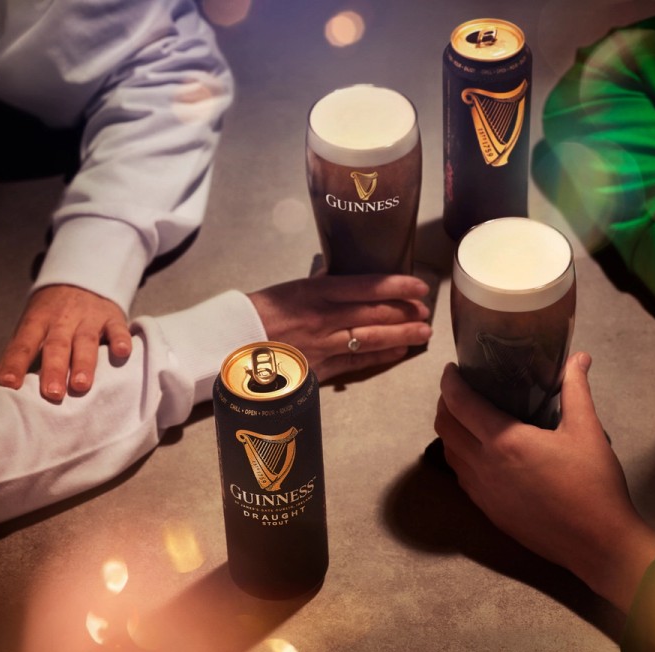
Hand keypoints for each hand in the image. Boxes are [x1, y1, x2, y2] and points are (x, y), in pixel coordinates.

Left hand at [0, 285, 132, 401]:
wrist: (81, 279)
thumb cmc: (53, 314)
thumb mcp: (33, 325)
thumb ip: (21, 352)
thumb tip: (1, 386)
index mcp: (37, 322)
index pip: (23, 344)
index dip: (15, 364)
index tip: (8, 386)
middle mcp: (62, 320)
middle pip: (57, 345)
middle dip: (54, 370)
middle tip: (52, 394)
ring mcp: (89, 318)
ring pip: (86, 341)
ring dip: (84, 363)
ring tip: (81, 385)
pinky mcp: (112, 318)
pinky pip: (117, 329)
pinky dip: (121, 340)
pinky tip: (122, 353)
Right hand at [248, 273, 432, 381]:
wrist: (227, 345)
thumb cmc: (255, 313)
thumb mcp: (287, 289)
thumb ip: (317, 285)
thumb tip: (339, 277)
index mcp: (314, 292)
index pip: (366, 286)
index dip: (397, 286)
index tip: (420, 286)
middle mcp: (322, 318)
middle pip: (374, 314)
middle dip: (405, 312)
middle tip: (426, 311)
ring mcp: (322, 346)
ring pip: (370, 339)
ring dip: (400, 336)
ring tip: (423, 333)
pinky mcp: (318, 370)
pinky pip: (355, 363)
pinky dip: (379, 357)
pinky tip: (397, 352)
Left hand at [434, 352, 654, 612]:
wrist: (598, 543)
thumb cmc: (594, 484)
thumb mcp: (587, 430)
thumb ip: (576, 389)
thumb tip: (578, 358)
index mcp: (504, 442)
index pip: (460, 404)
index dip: (450, 382)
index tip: (451, 369)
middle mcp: (484, 466)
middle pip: (444, 427)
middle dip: (445, 404)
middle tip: (459, 390)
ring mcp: (482, 492)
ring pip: (449, 453)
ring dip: (449, 431)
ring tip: (465, 416)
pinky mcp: (488, 511)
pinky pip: (461, 476)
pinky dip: (460, 456)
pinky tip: (479, 451)